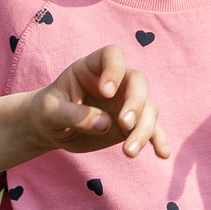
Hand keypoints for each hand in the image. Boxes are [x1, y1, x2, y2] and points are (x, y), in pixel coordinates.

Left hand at [32, 46, 171, 160]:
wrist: (52, 128)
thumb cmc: (48, 112)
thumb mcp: (51, 113)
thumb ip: (75, 115)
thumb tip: (105, 124)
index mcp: (92, 67)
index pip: (113, 55)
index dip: (114, 69)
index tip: (106, 92)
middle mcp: (115, 81)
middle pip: (138, 81)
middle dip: (136, 102)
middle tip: (124, 124)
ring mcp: (125, 102)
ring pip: (148, 108)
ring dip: (144, 130)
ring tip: (128, 153)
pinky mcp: (131, 124)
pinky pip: (151, 129)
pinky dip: (158, 140)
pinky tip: (162, 154)